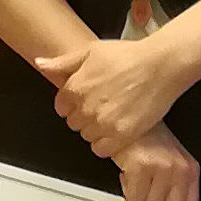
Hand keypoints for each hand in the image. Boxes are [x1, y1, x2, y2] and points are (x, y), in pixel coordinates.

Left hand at [30, 37, 187, 158]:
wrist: (160, 65)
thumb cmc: (129, 56)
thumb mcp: (91, 51)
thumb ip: (63, 62)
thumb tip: (41, 64)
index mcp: (75, 87)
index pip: (61, 107)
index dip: (73, 103)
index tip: (85, 99)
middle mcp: (86, 108)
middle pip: (74, 123)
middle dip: (84, 116)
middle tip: (102, 105)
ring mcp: (103, 123)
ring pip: (87, 137)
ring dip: (96, 130)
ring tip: (112, 116)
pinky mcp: (121, 135)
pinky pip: (102, 150)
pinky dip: (106, 144)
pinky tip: (116, 130)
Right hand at [116, 128, 197, 200]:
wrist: (130, 120)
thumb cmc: (148, 138)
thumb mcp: (171, 161)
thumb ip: (175, 187)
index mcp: (190, 170)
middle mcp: (179, 170)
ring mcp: (161, 169)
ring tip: (135, 186)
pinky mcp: (141, 167)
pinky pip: (133, 199)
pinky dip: (127, 193)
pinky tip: (128, 178)